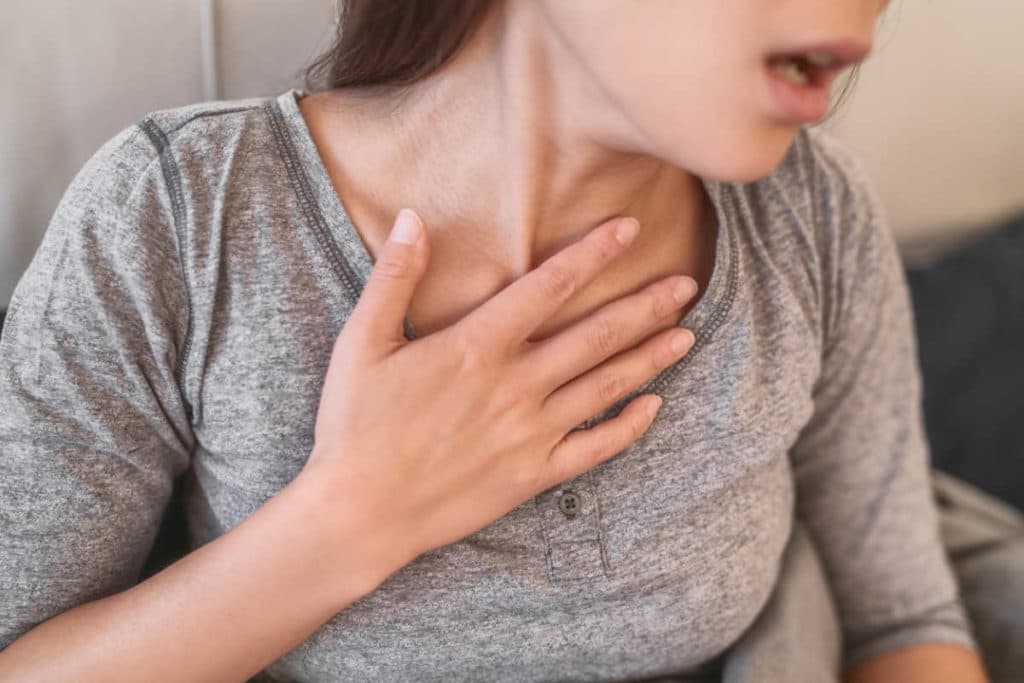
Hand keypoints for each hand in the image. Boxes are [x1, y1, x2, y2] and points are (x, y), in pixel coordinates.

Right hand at [303, 208, 696, 572]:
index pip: (549, 286)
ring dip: (649, 358)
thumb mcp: (362, 343)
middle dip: (644, 305)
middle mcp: (514, 386)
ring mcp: (530, 433)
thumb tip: (413, 217)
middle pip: (595, 335)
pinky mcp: (533, 474)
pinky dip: (628, 427)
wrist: (358, 514)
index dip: (593, 254)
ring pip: (604, 386)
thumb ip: (394, 278)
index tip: (629, 229)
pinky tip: (654, 407)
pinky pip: (594, 448)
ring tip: (686, 334)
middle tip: (686, 284)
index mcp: (476, 347)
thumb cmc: (355, 426)